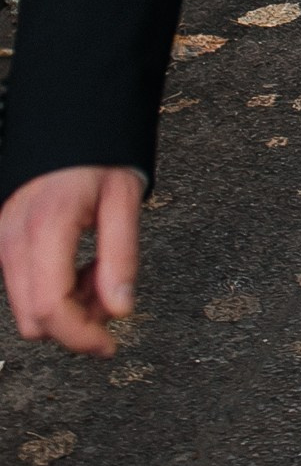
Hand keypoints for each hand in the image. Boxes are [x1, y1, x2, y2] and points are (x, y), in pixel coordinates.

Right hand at [0, 164, 144, 357]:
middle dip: (77, 322)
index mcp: (46, 226)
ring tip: (98, 271)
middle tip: (112, 294)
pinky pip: (22, 285)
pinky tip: (79, 266)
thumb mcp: (124, 199)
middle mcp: (13, 237)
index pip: (51, 309)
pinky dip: (53, 289)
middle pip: (34, 318)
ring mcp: (2, 239)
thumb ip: (122, 258)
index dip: (82, 338)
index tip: (109, 346)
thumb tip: (120, 310)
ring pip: (26, 307)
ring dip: (66, 306)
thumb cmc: (99, 152)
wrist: (70, 118)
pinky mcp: (3, 240)